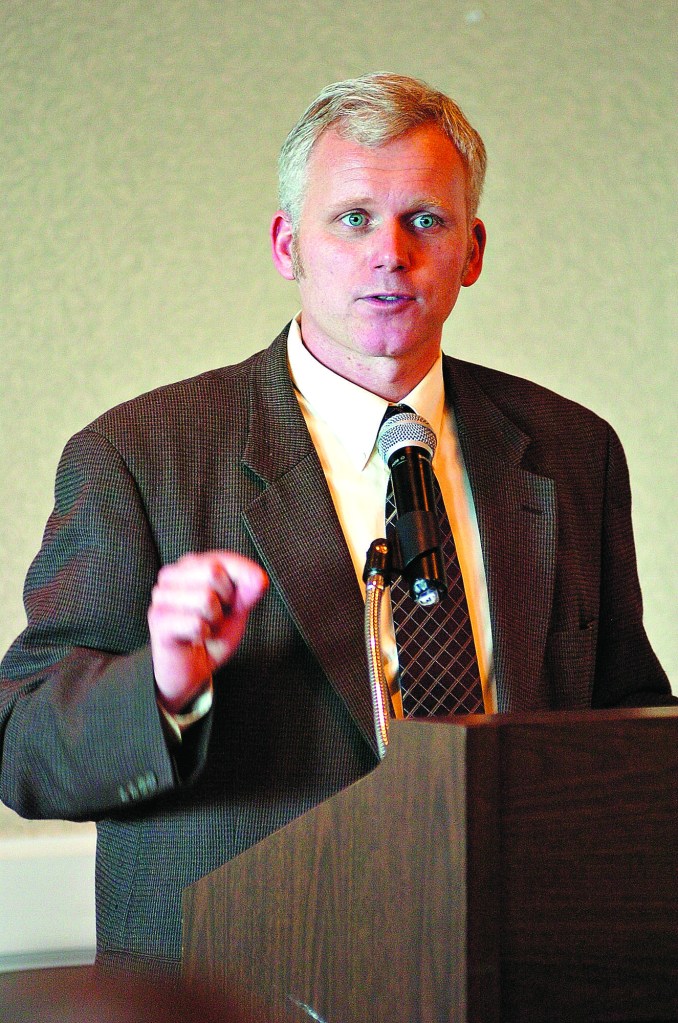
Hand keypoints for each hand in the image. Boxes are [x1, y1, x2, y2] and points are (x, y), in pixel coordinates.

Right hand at [147, 551, 267, 712]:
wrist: (188, 671)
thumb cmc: (210, 635)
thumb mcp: (236, 611)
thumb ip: (248, 592)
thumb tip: (259, 577)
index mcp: (190, 566)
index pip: (224, 558)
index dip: (243, 577)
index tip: (240, 599)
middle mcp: (171, 576)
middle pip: (213, 571)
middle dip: (226, 600)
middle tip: (216, 617)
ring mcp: (161, 598)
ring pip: (205, 597)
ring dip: (214, 620)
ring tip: (204, 628)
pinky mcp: (158, 621)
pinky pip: (196, 622)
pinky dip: (204, 634)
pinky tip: (194, 638)